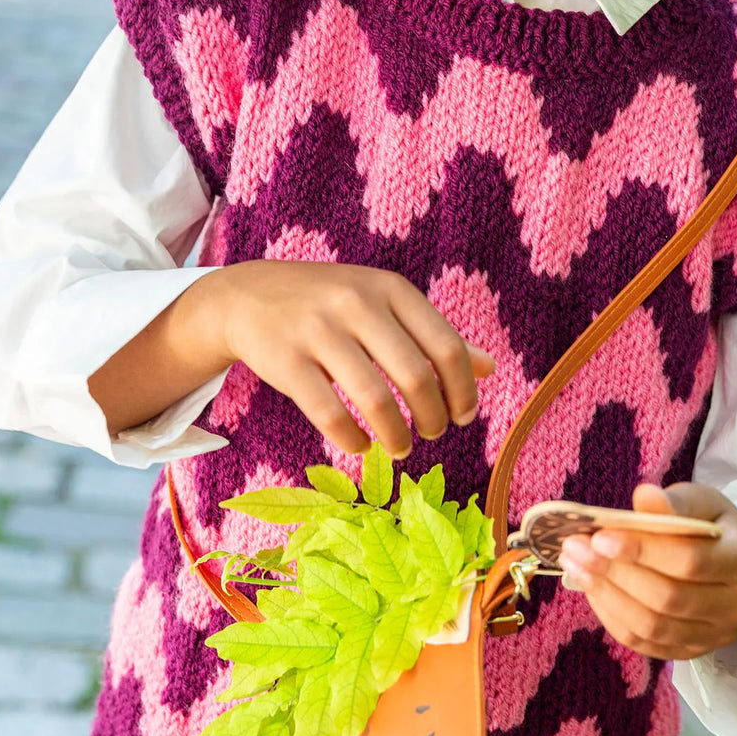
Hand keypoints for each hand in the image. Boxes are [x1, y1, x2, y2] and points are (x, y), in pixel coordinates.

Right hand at [217, 260, 494, 459]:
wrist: (247, 295)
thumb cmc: (329, 304)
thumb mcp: (384, 304)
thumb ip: (432, 334)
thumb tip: (489, 366)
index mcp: (390, 288)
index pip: (446, 347)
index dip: (462, 390)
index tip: (464, 416)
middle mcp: (357, 303)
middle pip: (416, 375)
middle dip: (433, 417)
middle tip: (432, 434)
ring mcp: (318, 330)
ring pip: (375, 399)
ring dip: (396, 435)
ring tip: (401, 447)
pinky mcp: (285, 361)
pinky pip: (329, 413)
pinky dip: (353, 439)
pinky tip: (360, 445)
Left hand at [556, 481, 736, 659]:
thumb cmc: (716, 530)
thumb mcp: (705, 504)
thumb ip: (675, 503)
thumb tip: (644, 497)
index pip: (689, 561)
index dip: (643, 550)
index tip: (601, 536)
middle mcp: (735, 608)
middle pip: (668, 598)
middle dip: (615, 573)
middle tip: (575, 548)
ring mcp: (713, 637)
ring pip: (653, 626)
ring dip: (606, 595)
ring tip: (576, 565)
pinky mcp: (690, 652)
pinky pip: (645, 643)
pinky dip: (612, 616)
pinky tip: (592, 588)